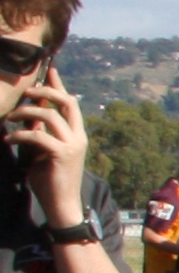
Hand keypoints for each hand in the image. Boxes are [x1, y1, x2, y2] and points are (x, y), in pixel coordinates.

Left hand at [13, 69, 87, 226]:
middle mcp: (78, 137)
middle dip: (44, 91)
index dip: (59, 85)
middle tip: (26, 92)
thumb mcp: (45, 151)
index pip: (70, 103)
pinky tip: (8, 139)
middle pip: (66, 102)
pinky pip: (37, 135)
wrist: (61, 204)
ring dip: (25, 113)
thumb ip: (41, 132)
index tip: (50, 68)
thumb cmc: (51, 179)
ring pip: (49, 115)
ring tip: (9, 118)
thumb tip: (30, 114)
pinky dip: (19, 135)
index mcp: (76, 134)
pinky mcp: (61, 154)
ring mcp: (72, 145)